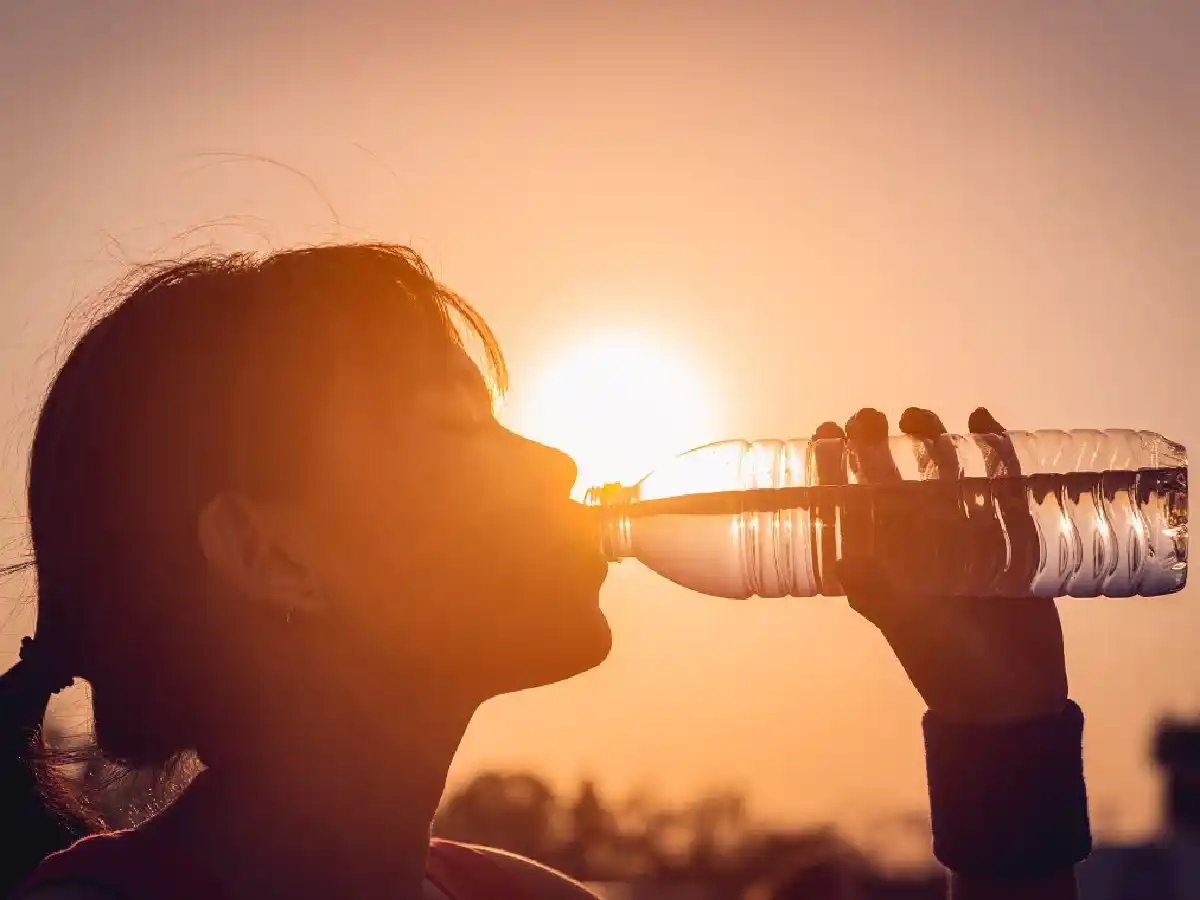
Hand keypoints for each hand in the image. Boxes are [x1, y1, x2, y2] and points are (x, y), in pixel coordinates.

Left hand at [814, 407, 1067, 724]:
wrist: (1011, 695)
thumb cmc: (946, 661)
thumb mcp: (907, 626)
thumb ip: (879, 593)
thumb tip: (846, 562)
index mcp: (882, 558)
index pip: (849, 501)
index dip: (833, 466)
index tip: (825, 432)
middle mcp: (917, 539)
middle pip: (892, 477)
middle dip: (876, 444)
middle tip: (868, 416)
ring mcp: (963, 533)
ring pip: (942, 473)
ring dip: (930, 440)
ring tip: (917, 416)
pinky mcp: (1009, 533)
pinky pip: (999, 484)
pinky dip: (994, 451)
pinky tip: (982, 421)